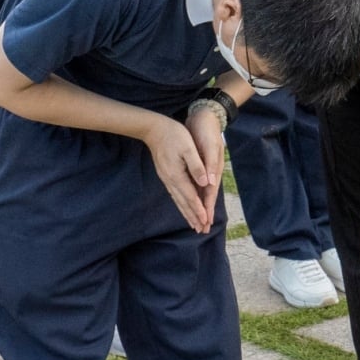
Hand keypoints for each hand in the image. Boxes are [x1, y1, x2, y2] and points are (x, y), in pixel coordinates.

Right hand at [145, 114, 222, 231]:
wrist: (154, 129)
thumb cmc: (173, 135)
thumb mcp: (188, 147)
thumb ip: (196, 165)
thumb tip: (206, 182)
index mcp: (177, 174)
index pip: (190, 196)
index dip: (199, 209)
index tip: (206, 221)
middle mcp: (170, 180)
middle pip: (184, 202)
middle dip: (193, 216)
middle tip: (201, 229)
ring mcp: (167, 179)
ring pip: (178, 200)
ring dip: (187, 213)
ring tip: (194, 224)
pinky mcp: (166, 176)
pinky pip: (175, 195)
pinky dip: (181, 204)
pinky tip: (183, 208)